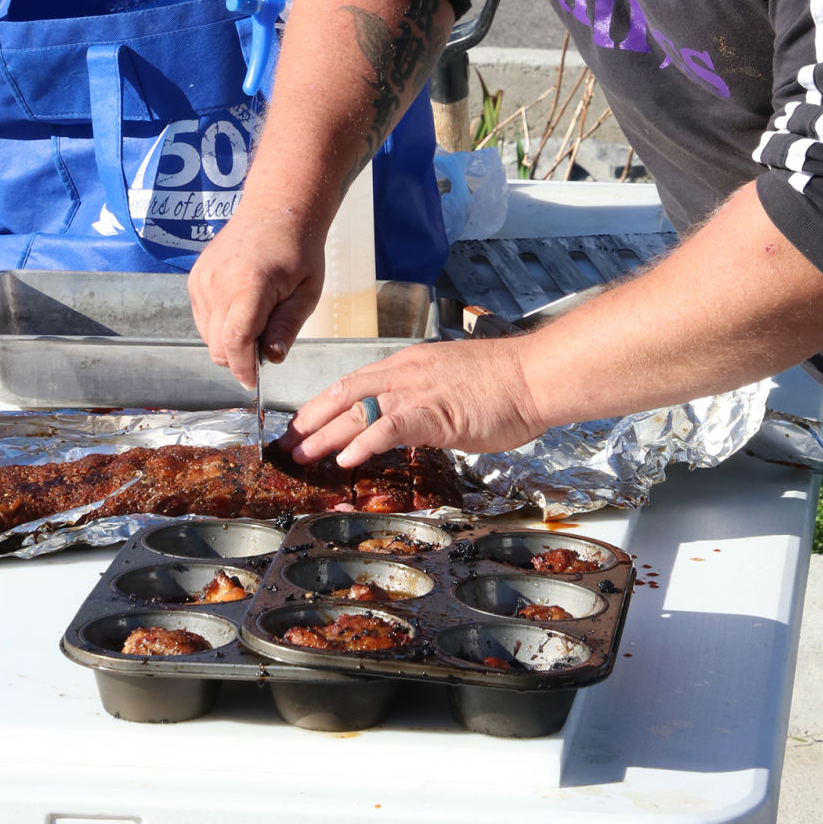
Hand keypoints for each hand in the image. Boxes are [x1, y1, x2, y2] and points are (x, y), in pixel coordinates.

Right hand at [188, 203, 324, 387]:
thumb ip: (287, 327)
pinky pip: (202, 319)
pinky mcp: (195, 279)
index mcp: (249, 285)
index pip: (235, 342)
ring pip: (207, 336)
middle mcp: (218, 282)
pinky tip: (242, 307)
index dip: (243, 369)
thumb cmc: (298, 250)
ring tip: (257, 317)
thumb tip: (270, 360)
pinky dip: (219, 325)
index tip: (253, 382)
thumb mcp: (307, 292)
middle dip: (239, 358)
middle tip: (266, 344)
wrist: (276, 211)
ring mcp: (202, 279)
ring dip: (230, 342)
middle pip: (217, 345)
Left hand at [278, 335, 545, 466]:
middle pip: (346, 394)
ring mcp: (419, 391)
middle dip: (312, 420)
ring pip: (360, 410)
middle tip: (288, 443)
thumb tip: (409, 423)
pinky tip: (347, 459)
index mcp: (408, 365)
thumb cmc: (504, 383)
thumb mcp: (451, 385)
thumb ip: (425, 403)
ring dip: (327, 434)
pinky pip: (392, 427)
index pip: (355, 382)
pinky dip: (366, 443)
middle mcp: (406, 373)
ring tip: (303, 454)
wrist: (535, 375)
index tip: (303, 422)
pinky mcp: (436, 412)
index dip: (324, 404)